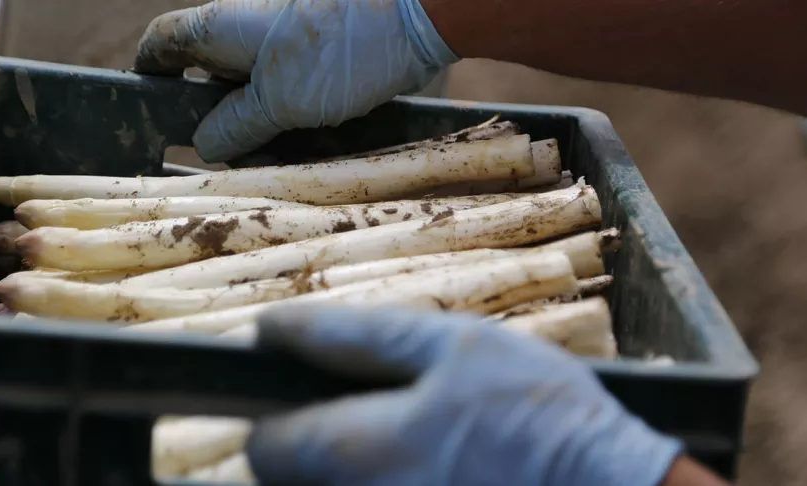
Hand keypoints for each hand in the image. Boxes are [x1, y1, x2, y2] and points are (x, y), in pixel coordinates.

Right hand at [134, 0, 457, 162]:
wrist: (416, 19)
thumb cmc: (340, 49)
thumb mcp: (277, 101)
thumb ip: (234, 125)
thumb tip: (203, 143)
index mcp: (219, 29)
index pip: (161, 44)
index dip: (147, 75)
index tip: (145, 112)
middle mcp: (245, 34)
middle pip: (206, 78)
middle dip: (210, 121)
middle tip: (221, 160)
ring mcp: (282, 48)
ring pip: (249, 94)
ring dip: (253, 130)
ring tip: (266, 163)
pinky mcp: (316, 63)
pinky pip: (286, 98)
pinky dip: (286, 124)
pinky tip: (299, 150)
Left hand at [247, 304, 683, 485]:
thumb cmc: (542, 416)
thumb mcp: (455, 347)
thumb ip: (356, 338)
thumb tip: (275, 329)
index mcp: (357, 452)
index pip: (264, 445)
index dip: (277, 409)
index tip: (311, 389)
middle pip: (289, 482)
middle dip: (314, 444)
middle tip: (379, 418)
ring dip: (351, 467)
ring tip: (421, 447)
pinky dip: (389, 483)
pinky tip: (443, 470)